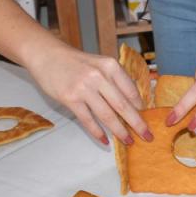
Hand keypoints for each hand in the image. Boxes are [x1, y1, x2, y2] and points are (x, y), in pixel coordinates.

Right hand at [23, 43, 153, 145]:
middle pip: (123, 105)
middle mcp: (99, 76)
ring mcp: (84, 88)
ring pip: (107, 115)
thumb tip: (132, 102)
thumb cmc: (76, 62)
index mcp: (110, 66)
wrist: (48, 55)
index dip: (140, 107)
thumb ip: (114, 80)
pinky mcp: (70, 99)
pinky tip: (105, 141)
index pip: (131, 90)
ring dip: (120, 131)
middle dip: (137, 123)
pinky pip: (88, 120)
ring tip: (129, 141)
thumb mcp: (99, 64)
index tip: (147, 118)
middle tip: (147, 135)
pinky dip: (97, 132)